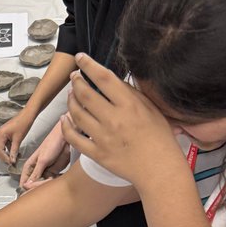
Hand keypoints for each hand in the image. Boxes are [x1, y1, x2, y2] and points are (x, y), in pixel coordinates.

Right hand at [0, 107, 34, 165]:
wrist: (27, 115)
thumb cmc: (23, 122)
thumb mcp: (18, 139)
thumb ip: (14, 151)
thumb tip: (12, 159)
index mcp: (0, 134)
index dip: (5, 158)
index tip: (11, 162)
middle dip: (4, 157)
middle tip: (12, 161)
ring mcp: (1, 134)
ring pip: (1, 148)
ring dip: (7, 154)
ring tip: (14, 157)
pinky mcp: (5, 134)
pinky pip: (5, 145)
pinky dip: (9, 149)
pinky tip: (15, 152)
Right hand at [20, 122, 69, 187]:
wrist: (65, 138)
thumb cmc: (52, 143)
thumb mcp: (43, 160)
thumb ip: (35, 173)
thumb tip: (27, 185)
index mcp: (30, 166)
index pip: (24, 181)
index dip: (25, 188)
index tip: (29, 193)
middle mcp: (36, 169)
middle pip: (33, 184)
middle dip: (37, 188)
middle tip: (43, 188)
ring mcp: (45, 171)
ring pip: (42, 184)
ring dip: (46, 185)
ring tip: (50, 183)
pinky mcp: (54, 172)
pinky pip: (51, 181)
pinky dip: (53, 183)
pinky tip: (55, 182)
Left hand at [61, 54, 185, 186]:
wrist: (159, 169)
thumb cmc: (160, 138)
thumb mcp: (152, 109)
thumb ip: (132, 94)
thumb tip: (115, 81)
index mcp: (129, 105)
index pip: (104, 78)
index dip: (89, 65)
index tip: (80, 58)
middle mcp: (113, 119)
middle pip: (85, 94)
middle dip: (76, 82)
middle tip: (74, 77)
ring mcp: (103, 137)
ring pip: (77, 114)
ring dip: (70, 102)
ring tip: (71, 95)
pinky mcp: (97, 154)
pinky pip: (74, 138)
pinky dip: (66, 127)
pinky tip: (65, 119)